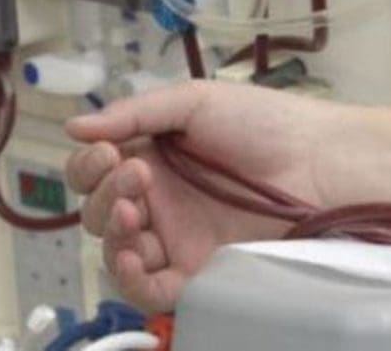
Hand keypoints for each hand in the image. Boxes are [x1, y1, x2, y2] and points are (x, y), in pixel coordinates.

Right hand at [65, 83, 329, 312]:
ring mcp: (178, 236)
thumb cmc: (263, 122)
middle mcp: (160, 199)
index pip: (96, 172)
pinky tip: (134, 255)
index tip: (107, 153)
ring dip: (112, 231)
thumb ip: (136, 113)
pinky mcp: (199, 268)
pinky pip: (150, 288)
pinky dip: (130, 279)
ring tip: (134, 210)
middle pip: (100, 211)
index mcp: (154, 156)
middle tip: (137, 174)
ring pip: (118, 250)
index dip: (88, 167)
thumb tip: (74, 126)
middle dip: (103, 193)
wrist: (317, 160)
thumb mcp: (196, 101)